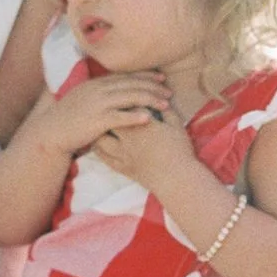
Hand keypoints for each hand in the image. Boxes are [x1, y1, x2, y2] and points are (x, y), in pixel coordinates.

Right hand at [33, 70, 170, 159]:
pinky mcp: (97, 120)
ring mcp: (98, 104)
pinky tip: (148, 118)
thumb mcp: (82, 98)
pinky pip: (120, 117)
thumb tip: (113, 90)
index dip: (145, 76)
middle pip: (131, 85)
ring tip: (165, 104)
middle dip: (153, 86)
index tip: (160, 77)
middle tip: (169, 91)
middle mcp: (98, 90)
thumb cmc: (67, 118)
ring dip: (150, 99)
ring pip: (130, 98)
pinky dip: (135, 116)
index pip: (125, 76)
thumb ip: (97, 93)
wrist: (51, 132)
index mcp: (95, 84)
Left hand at [91, 107, 205, 193]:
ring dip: (99, 131)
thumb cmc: (180, 151)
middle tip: (106, 109)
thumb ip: (167, 111)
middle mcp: (129, 138)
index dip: (126, 100)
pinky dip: (98, 150)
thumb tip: (161, 102)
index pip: (129, 106)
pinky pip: (104, 158)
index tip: (125, 97)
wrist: (177, 179)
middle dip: (108, 113)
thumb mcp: (177, 126)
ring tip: (98, 126)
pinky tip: (96, 145)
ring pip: (101, 140)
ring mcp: (123, 154)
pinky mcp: (123, 168)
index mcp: (143, 125)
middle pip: (110, 121)